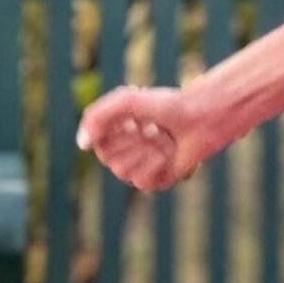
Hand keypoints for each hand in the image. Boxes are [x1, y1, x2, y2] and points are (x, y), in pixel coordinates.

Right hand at [75, 79, 226, 191]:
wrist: (201, 117)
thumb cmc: (165, 106)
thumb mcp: (126, 101)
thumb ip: (97, 117)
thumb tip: (82, 145)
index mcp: (111, 133)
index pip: (94, 141)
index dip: (114, 130)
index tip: (133, 118)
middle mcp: (122, 152)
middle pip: (107, 158)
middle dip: (132, 140)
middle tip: (151, 127)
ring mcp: (137, 167)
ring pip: (122, 171)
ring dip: (145, 151)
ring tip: (161, 138)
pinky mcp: (155, 180)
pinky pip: (141, 181)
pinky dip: (156, 164)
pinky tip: (168, 152)